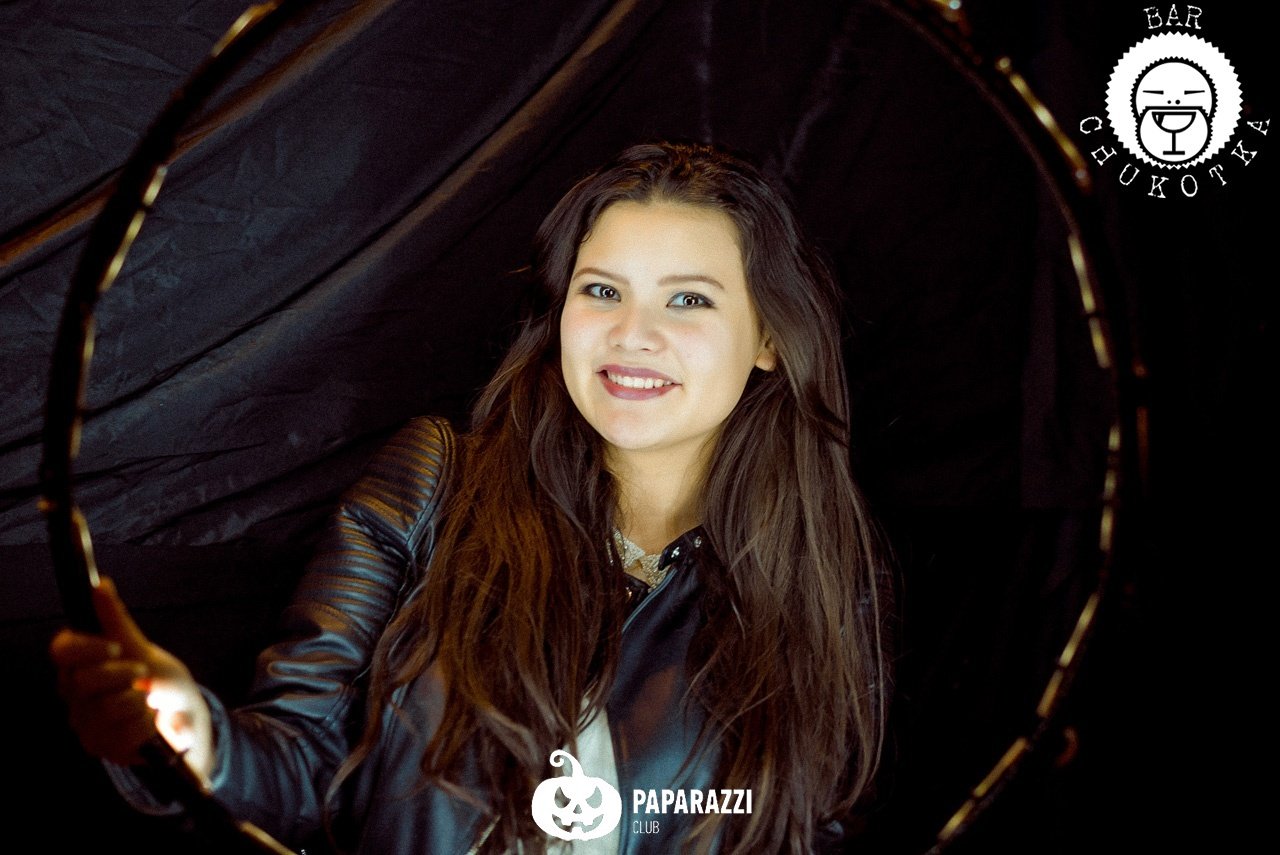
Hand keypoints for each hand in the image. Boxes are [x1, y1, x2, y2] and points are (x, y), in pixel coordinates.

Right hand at [50, 576, 213, 781]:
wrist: (186, 719)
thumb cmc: (161, 682)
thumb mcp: (144, 650)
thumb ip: (117, 622)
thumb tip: (100, 583)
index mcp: (82, 665)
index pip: (62, 650)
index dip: (84, 647)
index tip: (114, 647)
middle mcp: (75, 694)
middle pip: (82, 680)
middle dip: (121, 675)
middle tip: (142, 675)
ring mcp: (84, 721)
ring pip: (104, 708)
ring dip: (137, 702)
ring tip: (147, 702)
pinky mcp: (100, 747)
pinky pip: (120, 733)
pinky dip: (144, 724)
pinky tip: (149, 723)